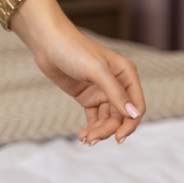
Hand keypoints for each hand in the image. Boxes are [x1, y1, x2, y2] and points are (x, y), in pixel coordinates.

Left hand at [15, 8, 145, 145]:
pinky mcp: (87, 96)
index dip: (130, 124)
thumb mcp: (96, 71)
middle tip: (92, 139)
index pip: (136, 106)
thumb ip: (116, 93)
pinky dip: (91, 128)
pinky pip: (94, 117)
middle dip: (109, 129)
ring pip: (107, 119)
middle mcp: (117, 84)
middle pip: (120, 116)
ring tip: (86, 139)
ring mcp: (101, 91)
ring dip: (99, 131)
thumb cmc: (74, 50)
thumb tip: (134, 115)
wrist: (47, 42)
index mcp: (126, 74)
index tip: (118, 138)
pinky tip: (83, 136)